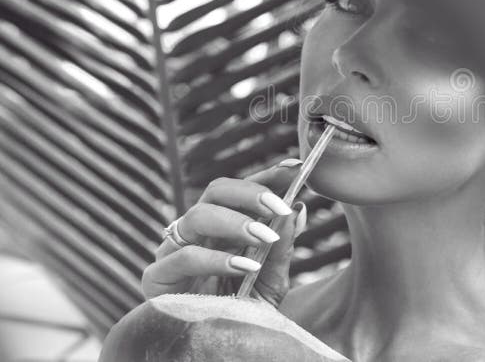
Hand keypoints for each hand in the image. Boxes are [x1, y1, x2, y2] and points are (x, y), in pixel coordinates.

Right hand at [141, 160, 307, 306]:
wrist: (216, 353)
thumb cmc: (241, 313)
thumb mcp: (271, 280)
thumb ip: (283, 247)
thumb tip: (299, 208)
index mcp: (221, 227)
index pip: (241, 191)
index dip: (265, 176)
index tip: (294, 167)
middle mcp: (196, 232)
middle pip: (216, 191)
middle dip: (251, 193)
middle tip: (279, 207)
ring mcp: (173, 251)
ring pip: (198, 215)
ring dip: (236, 222)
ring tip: (264, 237)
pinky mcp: (158, 278)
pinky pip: (185, 256)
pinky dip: (218, 258)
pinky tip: (245, 265)